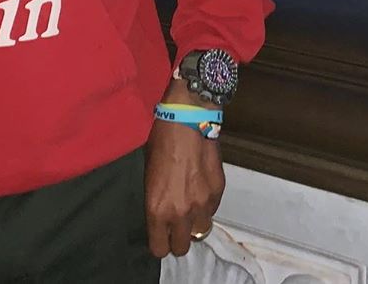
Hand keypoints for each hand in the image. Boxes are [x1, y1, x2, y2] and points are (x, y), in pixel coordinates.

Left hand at [144, 82, 224, 257]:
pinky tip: (201, 187)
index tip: (160, 234)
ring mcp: (202, 203)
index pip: (159, 249)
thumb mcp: (148, 174)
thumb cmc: (160, 141)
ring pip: (201, 230)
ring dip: (195, 222)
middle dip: (177, 238)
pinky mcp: (218, 191)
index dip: (159, 243)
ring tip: (191, 205)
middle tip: (175, 223)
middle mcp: (180, 212)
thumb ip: (156, 200)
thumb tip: (163, 215)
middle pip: (181, 247)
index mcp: (157, 209)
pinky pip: (212, 209)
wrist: (187, 118)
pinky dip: (207, 204)